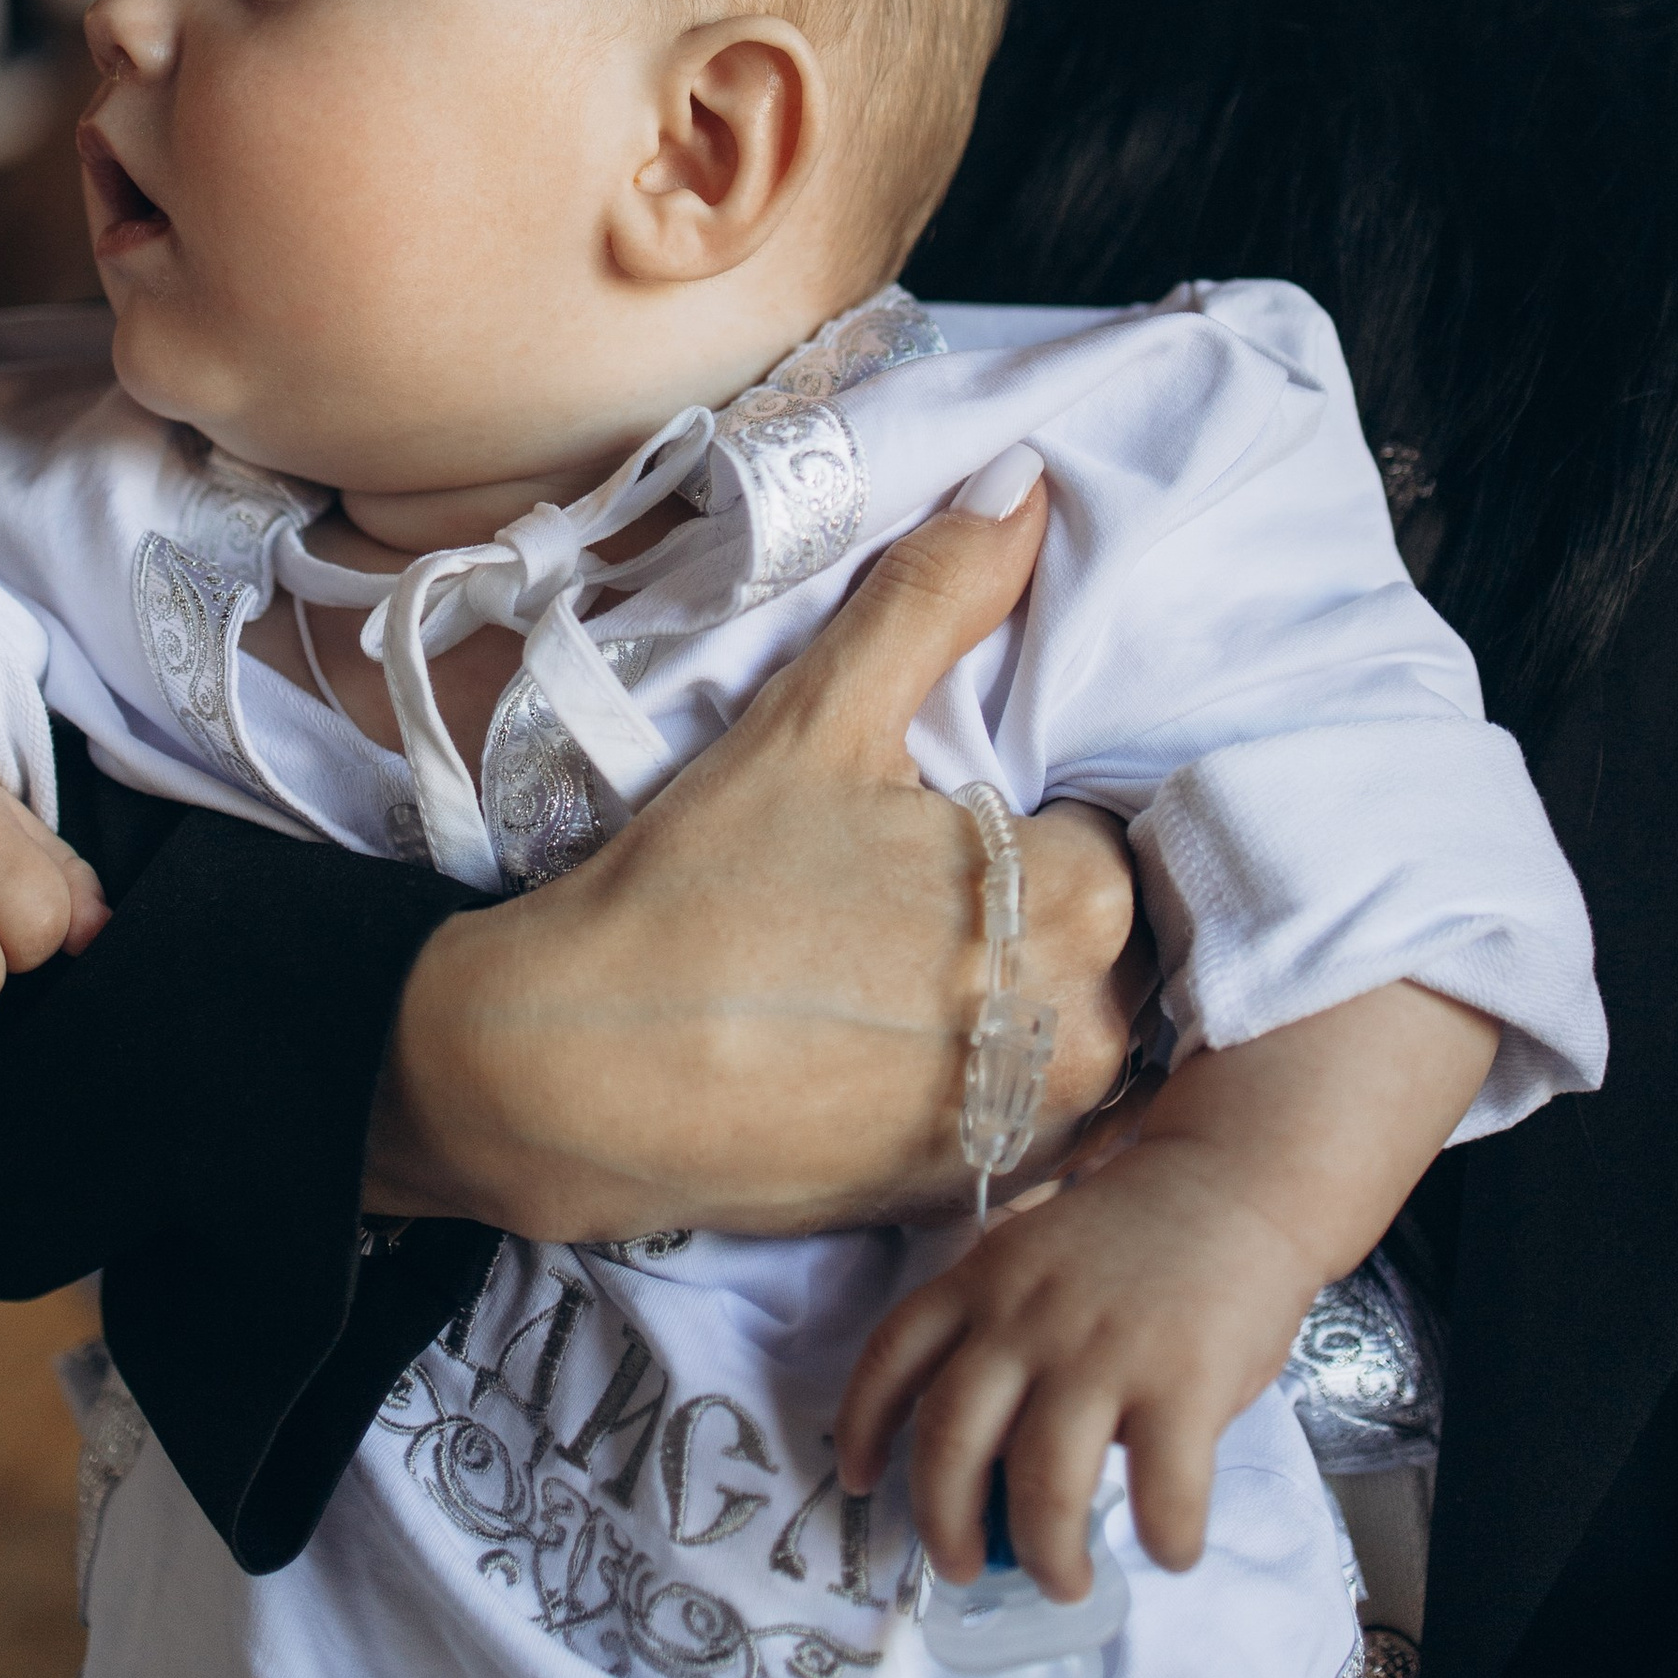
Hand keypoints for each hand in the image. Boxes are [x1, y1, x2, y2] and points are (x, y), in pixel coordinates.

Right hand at [368, 472, 1144, 1240]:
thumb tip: (1028, 482)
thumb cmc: (699, 892)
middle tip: (898, 890)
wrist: (574, 1079)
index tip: (938, 819)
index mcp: (1079, 899)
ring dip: (1002, 994)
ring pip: (1060, 1024)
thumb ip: (937, 599)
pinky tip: (870, 1041)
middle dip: (1019, 904)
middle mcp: (1088, 1028)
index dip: (1019, 815)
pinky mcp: (972, 1195)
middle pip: (1097, 933)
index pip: (1103, 827)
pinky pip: (1011, 1109)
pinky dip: (962, 1074)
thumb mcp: (818, 721)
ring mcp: (1032, 1127)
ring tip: (881, 967)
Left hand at [834, 1135, 1313, 1591]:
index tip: (861, 1481)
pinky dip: (1164, 1539)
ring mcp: (1104, 1351)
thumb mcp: (1040, 1260)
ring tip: (1065, 1582)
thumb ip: (1005, 1333)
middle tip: (964, 1569)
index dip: (862, 1426)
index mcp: (984, 1280)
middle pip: (951, 1440)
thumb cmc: (1139, 1238)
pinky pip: (1162, 1491)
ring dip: (1047, 1555)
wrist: (1238, 1180)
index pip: (893, 1355)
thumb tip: (989, 1462)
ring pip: (1041, 1484)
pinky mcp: (1183, 1383)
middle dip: (946, 1525)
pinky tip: (1169, 1549)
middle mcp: (1027, 1318)